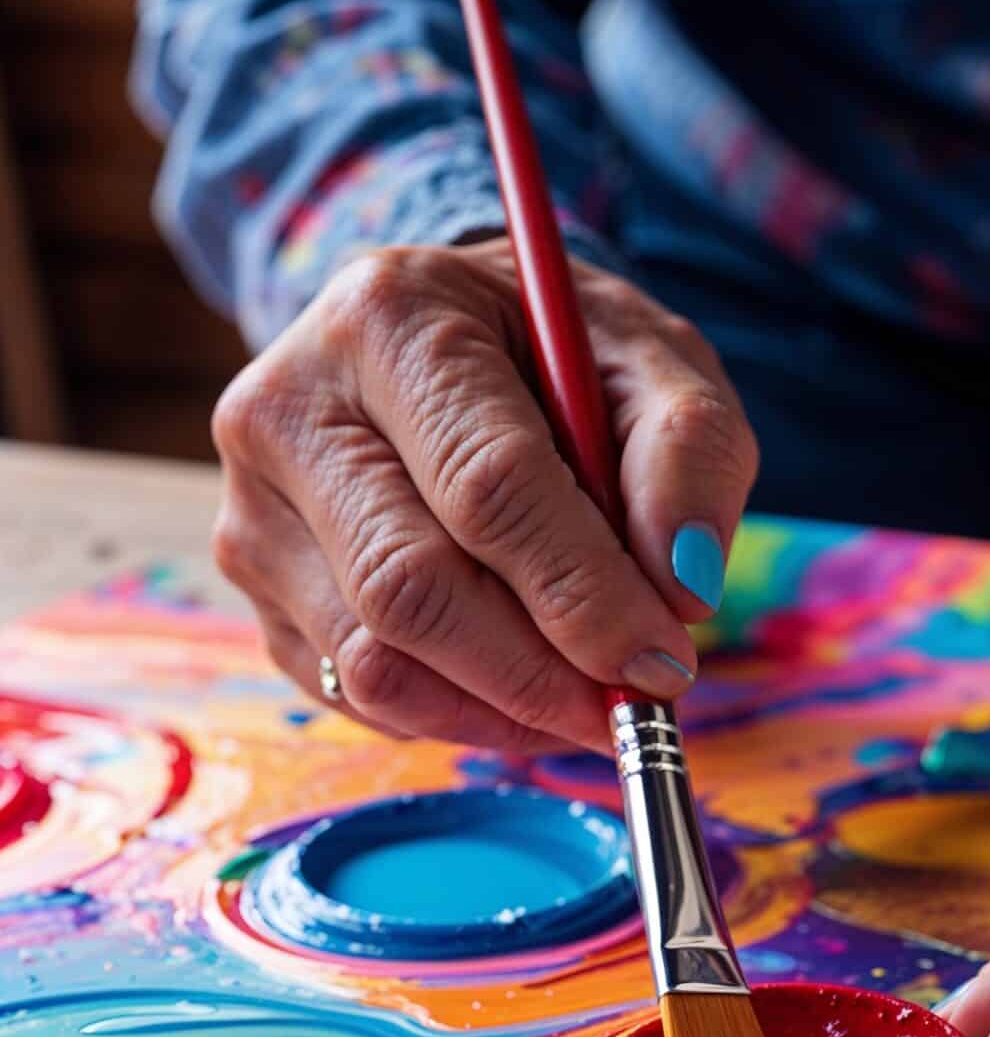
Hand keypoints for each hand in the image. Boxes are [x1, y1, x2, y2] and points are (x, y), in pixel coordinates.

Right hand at [212, 238, 757, 753]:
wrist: (452, 346)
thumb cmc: (560, 357)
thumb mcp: (654, 363)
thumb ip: (688, 454)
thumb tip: (682, 588)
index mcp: (391, 319)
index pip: (487, 488)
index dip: (583, 596)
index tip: (663, 662)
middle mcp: (291, 407)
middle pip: (412, 589)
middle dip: (540, 674)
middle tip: (629, 707)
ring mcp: (254, 504)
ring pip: (375, 661)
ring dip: (501, 710)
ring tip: (582, 699)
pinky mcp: (256, 586)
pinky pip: (355, 694)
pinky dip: (455, 717)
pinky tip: (516, 687)